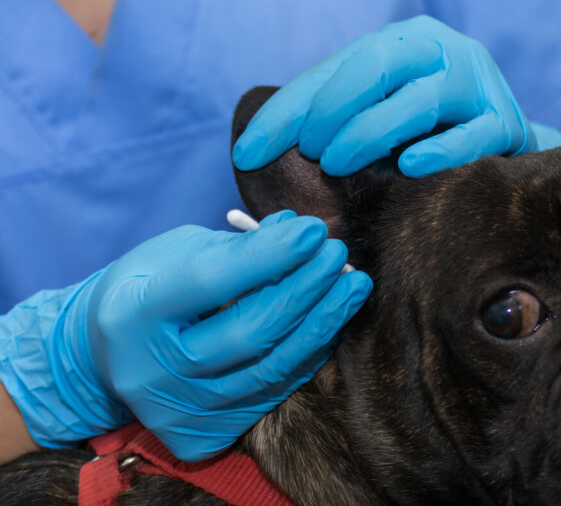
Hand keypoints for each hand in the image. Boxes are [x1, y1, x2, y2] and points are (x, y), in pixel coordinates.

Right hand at [0, 211, 371, 460]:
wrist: (103, 358)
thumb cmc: (145, 290)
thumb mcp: (174, 253)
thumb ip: (234, 247)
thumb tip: (297, 231)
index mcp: (134, 312)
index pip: (211, 281)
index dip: (269, 255)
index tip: (312, 230)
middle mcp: (152, 370)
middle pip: (248, 333)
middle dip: (304, 290)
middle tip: (337, 255)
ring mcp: (178, 409)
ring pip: (268, 370)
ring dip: (320, 324)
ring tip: (351, 286)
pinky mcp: (200, 434)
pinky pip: (269, 393)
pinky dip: (304, 355)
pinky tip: (328, 323)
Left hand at [233, 15, 560, 177]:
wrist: (501, 139)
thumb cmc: (423, 130)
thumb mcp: (374, 112)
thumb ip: (329, 117)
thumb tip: (255, 148)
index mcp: (401, 43)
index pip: (335, 70)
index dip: (286, 112)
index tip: (247, 154)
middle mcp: (439, 51)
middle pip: (379, 65)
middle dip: (332, 108)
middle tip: (311, 152)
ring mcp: (477, 83)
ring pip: (422, 100)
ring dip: (371, 132)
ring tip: (337, 164)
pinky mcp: (504, 121)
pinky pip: (475, 133)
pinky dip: (442, 150)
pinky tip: (411, 166)